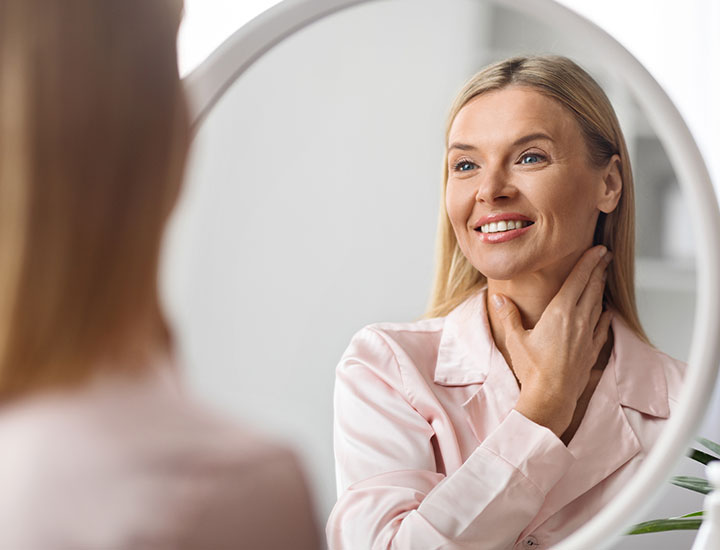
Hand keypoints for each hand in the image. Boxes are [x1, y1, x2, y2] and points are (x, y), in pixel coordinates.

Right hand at [491, 245, 612, 437]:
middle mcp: (578, 321)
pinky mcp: (590, 351)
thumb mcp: (515, 339)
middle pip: (591, 289)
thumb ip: (508, 315)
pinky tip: (607, 313)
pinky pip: (601, 328)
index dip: (588, 263)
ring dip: (601, 289)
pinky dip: (604, 317)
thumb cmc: (532, 369)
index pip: (578, 280)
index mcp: (560, 313)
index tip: (598, 249)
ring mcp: (587, 336)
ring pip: (598, 306)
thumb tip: (498, 297)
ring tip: (604, 277)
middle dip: (598, 270)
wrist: (551, 398)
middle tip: (605, 256)